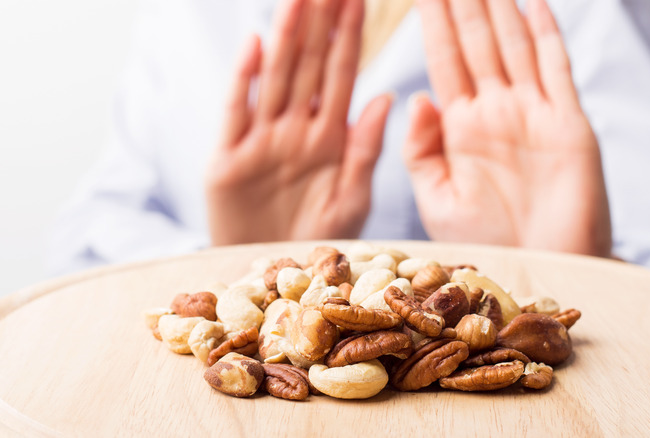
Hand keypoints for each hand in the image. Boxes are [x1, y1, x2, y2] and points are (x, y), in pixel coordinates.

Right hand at [207, 0, 392, 244]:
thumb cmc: (318, 240)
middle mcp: (296, 130)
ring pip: (276, 78)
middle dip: (319, 21)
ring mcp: (262, 141)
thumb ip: (367, 149)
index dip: (350, 34)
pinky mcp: (229, 160)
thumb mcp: (353, 200)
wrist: (275, 278)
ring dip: (286, 36)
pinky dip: (244, 80)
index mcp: (330, 137)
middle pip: (309, 65)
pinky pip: (237, 113)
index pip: (342, 74)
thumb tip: (385, 95)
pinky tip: (254, 45)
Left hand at [405, 0, 610, 255]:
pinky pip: (556, 72)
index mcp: (463, 128)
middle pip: (477, 42)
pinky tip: (533, 5)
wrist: (540, 275)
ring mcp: (534, 115)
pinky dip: (547, 37)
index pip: (444, 60)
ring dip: (499, 7)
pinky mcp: (568, 127)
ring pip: (514, 46)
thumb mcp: (438, 200)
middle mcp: (497, 112)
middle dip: (464, 2)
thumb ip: (421, 151)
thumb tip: (417, 97)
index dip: (434, 22)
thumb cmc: (488, 244)